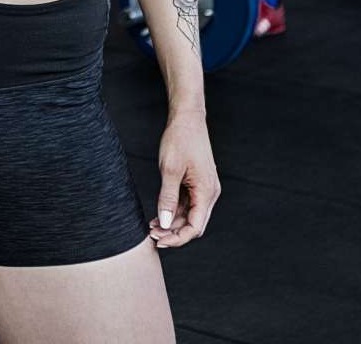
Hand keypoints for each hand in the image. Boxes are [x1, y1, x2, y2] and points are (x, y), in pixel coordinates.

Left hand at [149, 110, 219, 249]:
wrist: (187, 119)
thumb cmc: (180, 140)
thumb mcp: (170, 170)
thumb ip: (167, 198)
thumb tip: (164, 223)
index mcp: (206, 192)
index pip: (195, 227)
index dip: (178, 238)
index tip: (159, 241)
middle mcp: (209, 193)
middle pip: (194, 224)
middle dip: (173, 233)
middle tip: (152, 236)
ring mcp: (204, 188)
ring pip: (189, 215)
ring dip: (172, 223)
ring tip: (152, 227)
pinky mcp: (197, 184)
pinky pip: (187, 204)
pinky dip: (173, 212)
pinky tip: (158, 216)